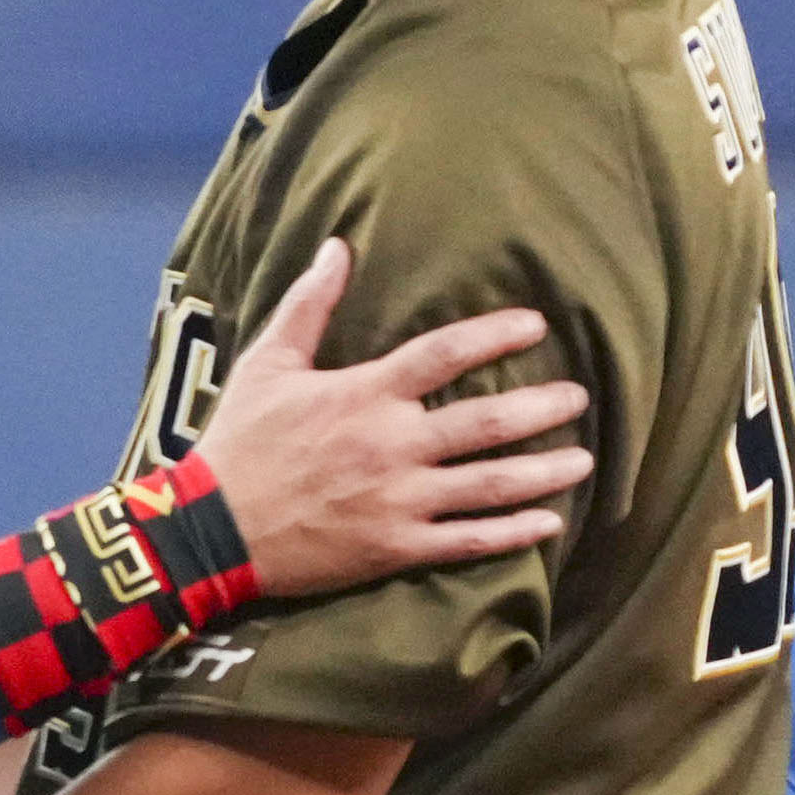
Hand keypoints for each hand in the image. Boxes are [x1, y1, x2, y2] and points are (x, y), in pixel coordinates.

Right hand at [191, 237, 591, 599]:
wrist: (212, 531)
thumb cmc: (239, 442)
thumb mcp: (267, 363)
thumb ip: (309, 305)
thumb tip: (337, 247)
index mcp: (363, 394)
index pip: (444, 354)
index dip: (495, 334)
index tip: (535, 324)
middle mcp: (391, 445)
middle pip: (485, 421)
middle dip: (540, 408)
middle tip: (579, 397)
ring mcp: (398, 501)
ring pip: (488, 484)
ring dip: (542, 471)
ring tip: (583, 459)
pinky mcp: (395, 547)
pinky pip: (466, 541)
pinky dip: (511, 532)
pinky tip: (547, 521)